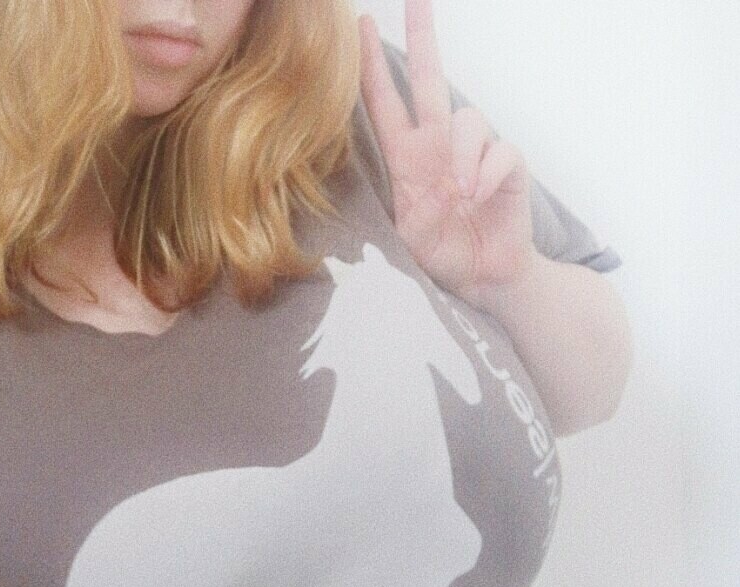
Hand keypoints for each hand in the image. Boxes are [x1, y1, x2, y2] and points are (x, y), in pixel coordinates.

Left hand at [359, 1, 537, 297]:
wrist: (482, 279)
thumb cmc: (440, 254)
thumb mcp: (404, 234)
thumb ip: (405, 208)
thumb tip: (431, 188)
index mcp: (404, 158)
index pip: (383, 101)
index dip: (370, 65)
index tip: (359, 25)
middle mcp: (437, 146)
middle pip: (427, 80)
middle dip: (422, 38)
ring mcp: (473, 154)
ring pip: (469, 119)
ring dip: (463, 155)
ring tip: (459, 194)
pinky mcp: (507, 167)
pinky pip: (501, 152)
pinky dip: (488, 174)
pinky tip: (479, 197)